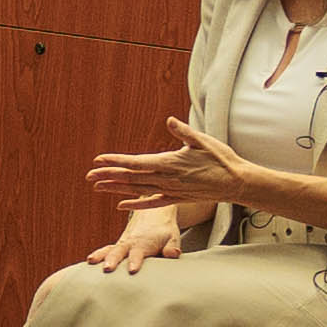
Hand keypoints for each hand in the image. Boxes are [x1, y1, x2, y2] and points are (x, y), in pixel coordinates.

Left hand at [81, 126, 238, 207]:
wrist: (237, 183)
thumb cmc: (222, 159)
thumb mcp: (203, 141)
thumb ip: (183, 132)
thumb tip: (169, 120)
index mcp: (171, 163)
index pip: (137, 162)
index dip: (117, 161)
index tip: (99, 159)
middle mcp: (167, 180)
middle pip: (132, 178)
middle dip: (109, 175)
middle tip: (88, 175)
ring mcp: (171, 191)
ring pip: (138, 190)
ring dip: (117, 188)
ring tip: (98, 186)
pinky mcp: (177, 199)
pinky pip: (152, 203)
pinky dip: (136, 204)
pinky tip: (121, 205)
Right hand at [83, 205, 190, 278]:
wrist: (154, 215)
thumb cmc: (165, 231)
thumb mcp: (173, 237)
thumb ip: (172, 247)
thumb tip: (172, 254)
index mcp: (145, 242)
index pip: (139, 253)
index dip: (136, 261)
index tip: (132, 270)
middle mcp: (131, 242)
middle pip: (120, 251)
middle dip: (113, 259)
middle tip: (107, 269)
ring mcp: (123, 244)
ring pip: (110, 249)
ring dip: (100, 255)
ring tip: (90, 262)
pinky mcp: (118, 246)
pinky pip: (106, 250)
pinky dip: (98, 254)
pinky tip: (88, 263)